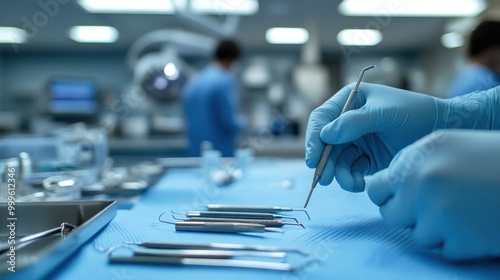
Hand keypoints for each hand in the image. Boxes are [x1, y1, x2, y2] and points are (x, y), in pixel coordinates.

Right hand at [305, 83, 497, 191]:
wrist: (443, 129)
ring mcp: (357, 140)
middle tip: (323, 179)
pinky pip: (351, 170)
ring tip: (352, 185)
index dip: (314, 138)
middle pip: (325, 142)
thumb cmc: (415, 113)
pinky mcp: (366, 158)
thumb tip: (326, 135)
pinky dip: (352, 178)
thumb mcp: (385, 114)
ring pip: (336, 159)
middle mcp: (348, 120)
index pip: (322, 118)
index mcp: (350, 101)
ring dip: (339, 174)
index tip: (313, 157)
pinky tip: (361, 184)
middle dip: (324, 161)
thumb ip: (354, 123)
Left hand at [366, 130, 499, 259]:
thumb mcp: (447, 146)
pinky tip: (478, 223)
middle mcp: (421, 183)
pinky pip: (444, 249)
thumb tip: (379, 187)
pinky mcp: (459, 239)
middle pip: (391, 214)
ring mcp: (439, 213)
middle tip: (437, 206)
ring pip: (417, 235)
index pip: (375, 188)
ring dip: (436, 228)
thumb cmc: (490, 158)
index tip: (401, 197)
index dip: (388, 195)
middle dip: (408, 214)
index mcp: (416, 157)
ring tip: (466, 209)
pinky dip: (459, 242)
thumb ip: (410, 165)